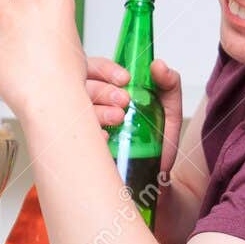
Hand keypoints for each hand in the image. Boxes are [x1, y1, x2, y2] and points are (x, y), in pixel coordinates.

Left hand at [0, 0, 88, 121]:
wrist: (50, 99)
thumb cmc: (64, 79)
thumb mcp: (73, 42)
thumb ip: (56, 24)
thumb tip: (46, 26)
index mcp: (58, 0)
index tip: (43, 7)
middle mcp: (31, 2)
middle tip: (22, 11)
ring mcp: (8, 16)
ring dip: (0, 7)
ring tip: (8, 28)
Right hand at [85, 56, 185, 177]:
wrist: (156, 177)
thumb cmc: (158, 141)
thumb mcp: (169, 109)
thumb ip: (168, 84)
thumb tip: (158, 65)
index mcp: (107, 89)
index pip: (95, 68)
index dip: (106, 70)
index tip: (125, 79)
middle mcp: (91, 104)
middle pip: (82, 85)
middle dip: (104, 90)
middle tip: (124, 101)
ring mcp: (84, 126)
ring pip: (78, 109)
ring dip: (98, 110)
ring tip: (119, 118)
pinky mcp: (82, 147)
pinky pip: (75, 137)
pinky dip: (91, 134)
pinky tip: (105, 137)